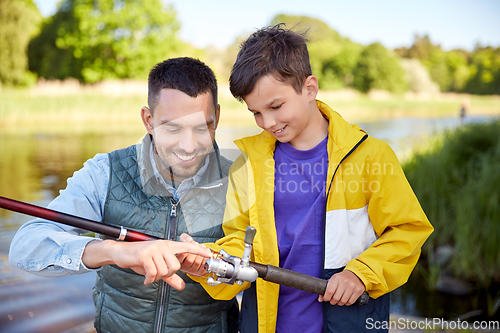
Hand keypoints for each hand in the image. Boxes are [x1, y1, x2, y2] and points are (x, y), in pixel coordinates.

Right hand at [82, 239, 211, 289]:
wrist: (121, 253)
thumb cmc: (140, 259)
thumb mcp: (157, 268)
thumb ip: (171, 277)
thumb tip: (182, 286)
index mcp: (168, 246)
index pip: (186, 247)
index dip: (198, 251)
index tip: (208, 254)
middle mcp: (163, 245)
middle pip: (175, 266)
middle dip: (166, 274)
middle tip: (157, 274)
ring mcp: (154, 248)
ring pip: (164, 270)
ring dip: (156, 277)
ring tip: (149, 274)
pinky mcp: (145, 254)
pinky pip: (153, 272)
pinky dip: (149, 279)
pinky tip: (145, 278)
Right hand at [177, 233, 208, 275]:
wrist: (199, 254)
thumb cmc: (190, 248)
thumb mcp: (185, 240)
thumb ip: (184, 238)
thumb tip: (188, 239)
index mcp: (177, 260)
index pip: (182, 255)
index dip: (189, 248)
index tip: (193, 243)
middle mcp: (183, 267)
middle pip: (189, 260)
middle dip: (197, 251)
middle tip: (199, 245)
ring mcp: (191, 271)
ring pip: (197, 263)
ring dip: (203, 254)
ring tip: (204, 249)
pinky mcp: (199, 272)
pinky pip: (204, 267)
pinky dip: (207, 259)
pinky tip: (207, 255)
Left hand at [318, 270, 365, 305]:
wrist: (356, 274)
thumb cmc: (342, 278)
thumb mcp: (333, 280)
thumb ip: (326, 289)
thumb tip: (320, 299)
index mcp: (336, 278)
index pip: (329, 291)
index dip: (326, 297)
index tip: (326, 298)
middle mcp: (344, 281)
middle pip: (336, 298)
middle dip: (333, 301)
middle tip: (333, 300)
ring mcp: (352, 286)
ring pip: (343, 301)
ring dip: (339, 303)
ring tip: (339, 300)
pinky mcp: (358, 290)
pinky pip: (350, 302)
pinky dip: (347, 303)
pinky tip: (345, 300)